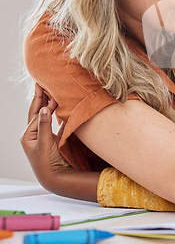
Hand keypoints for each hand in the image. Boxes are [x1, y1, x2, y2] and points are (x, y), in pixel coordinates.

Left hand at [20, 84, 100, 200]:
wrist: (54, 177)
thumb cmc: (46, 163)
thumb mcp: (44, 144)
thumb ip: (44, 126)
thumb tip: (43, 108)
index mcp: (28, 135)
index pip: (35, 112)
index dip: (41, 100)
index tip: (43, 85)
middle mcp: (34, 133)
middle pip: (38, 111)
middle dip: (41, 97)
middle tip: (43, 82)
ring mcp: (43, 135)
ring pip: (46, 115)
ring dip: (50, 103)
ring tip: (52, 91)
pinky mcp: (53, 138)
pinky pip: (55, 122)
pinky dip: (58, 113)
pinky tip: (61, 107)